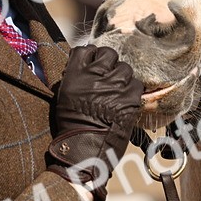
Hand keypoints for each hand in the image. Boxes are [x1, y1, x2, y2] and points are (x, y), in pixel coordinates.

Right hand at [46, 45, 142, 196]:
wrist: (84, 151)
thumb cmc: (72, 126)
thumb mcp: (64, 96)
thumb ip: (74, 77)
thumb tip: (85, 67)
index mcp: (75, 75)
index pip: (86, 50)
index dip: (92, 55)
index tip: (94, 62)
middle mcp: (94, 76)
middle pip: (108, 53)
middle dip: (109, 62)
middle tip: (108, 74)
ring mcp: (114, 86)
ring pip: (125, 68)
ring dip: (122, 77)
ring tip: (117, 90)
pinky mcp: (129, 99)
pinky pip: (136, 85)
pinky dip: (132, 91)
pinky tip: (125, 100)